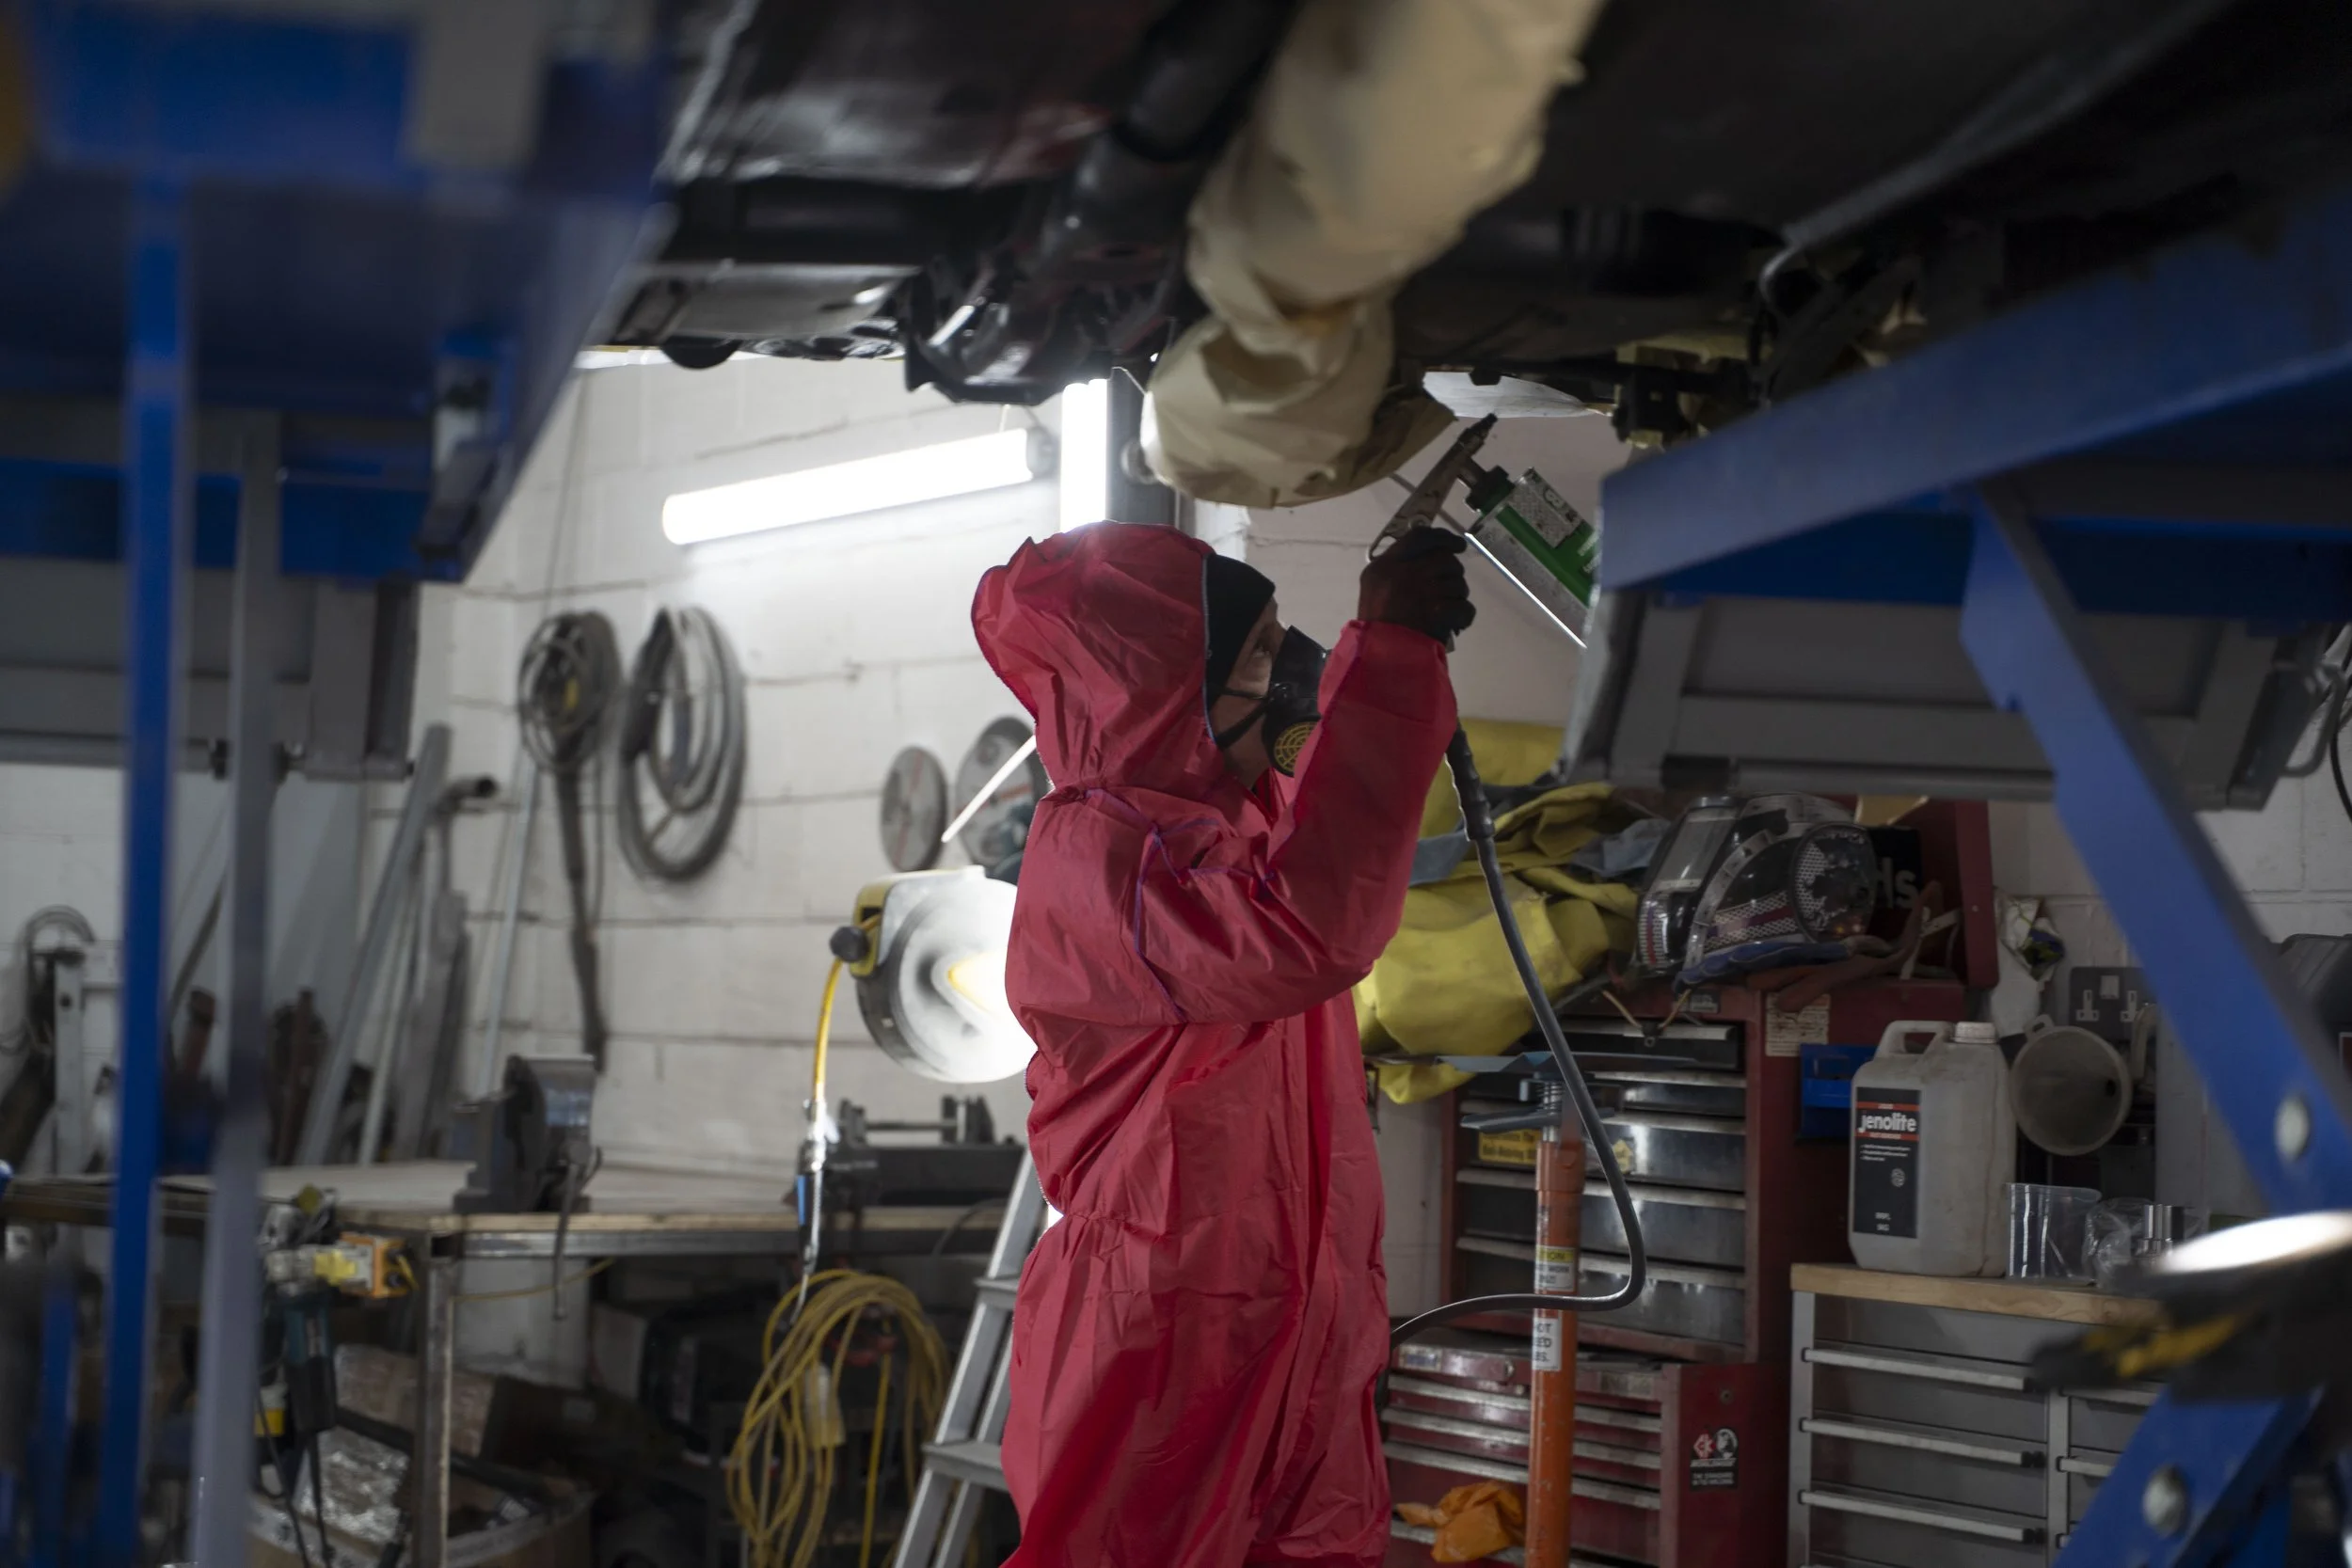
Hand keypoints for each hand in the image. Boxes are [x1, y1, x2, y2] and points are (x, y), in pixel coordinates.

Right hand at [1359, 527, 1474, 642]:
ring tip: (1446, 613)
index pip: (1420, 536)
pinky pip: (1465, 607)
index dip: (1443, 537)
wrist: (1381, 657)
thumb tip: (1428, 558)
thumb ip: (1396, 569)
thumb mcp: (1374, 588)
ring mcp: (1423, 590)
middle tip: (1450, 590)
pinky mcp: (1438, 610)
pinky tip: (1455, 625)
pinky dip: (1464, 617)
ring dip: (1458, 598)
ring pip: (1458, 583)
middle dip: (1453, 574)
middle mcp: (1405, 572)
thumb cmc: (1376, 627)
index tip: (1457, 544)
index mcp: (1386, 565)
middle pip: (1445, 559)